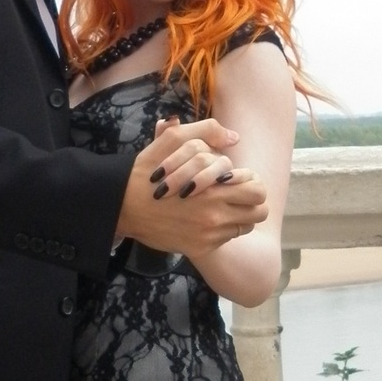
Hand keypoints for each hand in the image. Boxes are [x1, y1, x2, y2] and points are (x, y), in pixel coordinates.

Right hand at [116, 118, 268, 257]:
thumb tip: (234, 139)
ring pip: (244, 227)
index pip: (258, 189)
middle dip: (252, 201)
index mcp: (215, 189)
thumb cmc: (148, 172)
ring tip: (221, 205)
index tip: (237, 179)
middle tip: (237, 194)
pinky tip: (204, 218)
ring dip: (238, 215)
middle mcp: (216, 216)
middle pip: (259, 212)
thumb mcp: (173, 141)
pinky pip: (225, 239)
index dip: (251, 181)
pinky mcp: (199, 248)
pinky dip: (220, 229)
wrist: (122, 206)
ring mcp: (208, 235)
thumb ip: (207, 132)